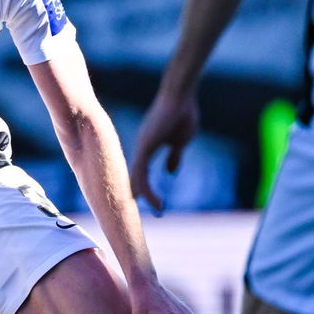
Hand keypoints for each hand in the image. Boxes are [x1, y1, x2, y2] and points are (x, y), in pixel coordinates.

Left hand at [129, 90, 198, 213]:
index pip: (138, 174)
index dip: (140, 190)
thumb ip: (173, 156)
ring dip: (146, 198)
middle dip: (137, 199)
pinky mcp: (145, 146)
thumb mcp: (179, 141)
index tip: (145, 206)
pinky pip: (142, 174)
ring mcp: (141, 148)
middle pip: (132, 179)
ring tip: (159, 211)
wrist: (180, 96)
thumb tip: (170, 172)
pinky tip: (155, 202)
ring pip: (136, 180)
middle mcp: (140, 149)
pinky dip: (148, 190)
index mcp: (146, 149)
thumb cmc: (181, 114)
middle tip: (144, 217)